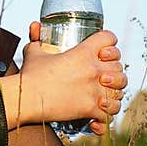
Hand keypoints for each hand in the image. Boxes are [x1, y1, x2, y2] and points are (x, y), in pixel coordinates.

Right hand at [0, 21, 127, 131]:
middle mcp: (93, 70)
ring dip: (113, 94)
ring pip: (119, 92)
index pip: (109, 39)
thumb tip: (35, 27)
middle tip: (104, 76)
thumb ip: (38, 39)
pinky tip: (97, 117)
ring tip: (104, 96)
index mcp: (83, 53)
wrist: (27, 97)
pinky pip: (109, 115)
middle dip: (114, 71)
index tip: (103, 50)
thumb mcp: (34, 52)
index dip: (108, 43)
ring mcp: (94, 90)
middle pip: (119, 66)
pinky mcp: (90, 108)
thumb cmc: (30, 75)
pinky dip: (104, 117)